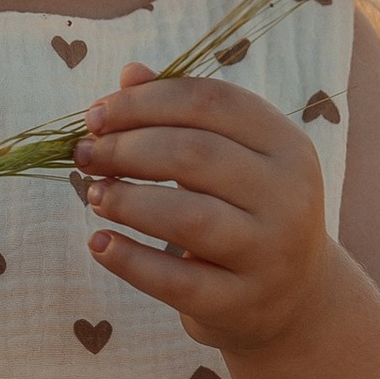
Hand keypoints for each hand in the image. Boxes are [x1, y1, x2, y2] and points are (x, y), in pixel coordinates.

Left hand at [73, 65, 331, 350]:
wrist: (294, 298)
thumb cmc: (246, 212)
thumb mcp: (231, 158)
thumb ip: (183, 114)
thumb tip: (129, 75)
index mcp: (286, 145)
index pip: (210, 102)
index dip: (145, 102)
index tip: (96, 115)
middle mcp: (288, 196)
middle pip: (195, 155)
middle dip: (127, 149)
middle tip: (86, 155)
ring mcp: (268, 253)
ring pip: (189, 217)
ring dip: (127, 200)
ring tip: (94, 194)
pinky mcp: (240, 303)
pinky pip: (175, 281)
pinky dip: (129, 260)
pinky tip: (98, 244)